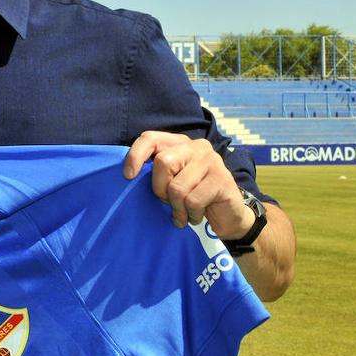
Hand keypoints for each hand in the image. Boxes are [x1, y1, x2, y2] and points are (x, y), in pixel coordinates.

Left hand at [123, 131, 254, 239]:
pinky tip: (196, 216)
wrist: (228, 216)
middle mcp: (196, 146)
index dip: (135, 155)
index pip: (150, 138)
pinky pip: (192, 200)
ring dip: (177, 208)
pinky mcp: (222, 179)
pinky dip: (190, 214)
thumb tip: (128, 176)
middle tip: (167, 202)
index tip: (128, 176)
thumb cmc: (192, 198)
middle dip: (160, 189)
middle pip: (163, 162)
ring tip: (183, 213)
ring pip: (177, 187)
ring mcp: (211, 161)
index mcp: (179, 143)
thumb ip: (155, 174)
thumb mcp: (170, 182)